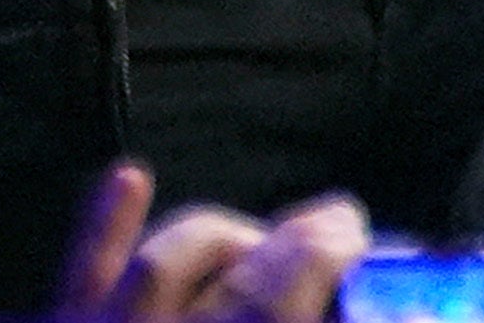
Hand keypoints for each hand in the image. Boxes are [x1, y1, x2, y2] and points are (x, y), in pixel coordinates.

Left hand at [54, 162, 371, 322]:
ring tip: (261, 239)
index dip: (329, 266)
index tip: (365, 243)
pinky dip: (104, 222)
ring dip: (222, 242)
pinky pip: (83, 271)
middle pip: (245, 293)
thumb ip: (303, 321)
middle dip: (300, 249)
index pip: (282, 311)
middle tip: (341, 225)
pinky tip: (131, 175)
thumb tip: (400, 310)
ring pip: (164, 267)